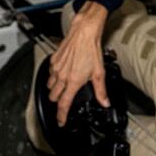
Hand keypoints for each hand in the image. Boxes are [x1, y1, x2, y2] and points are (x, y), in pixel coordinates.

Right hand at [47, 1, 110, 125]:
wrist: (83, 33)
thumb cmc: (90, 50)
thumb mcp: (99, 73)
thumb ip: (101, 91)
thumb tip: (105, 102)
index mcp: (73, 82)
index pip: (64, 104)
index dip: (61, 116)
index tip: (61, 122)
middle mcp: (62, 76)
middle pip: (53, 97)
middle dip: (58, 102)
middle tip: (64, 101)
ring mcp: (56, 68)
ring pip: (50, 86)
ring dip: (55, 89)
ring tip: (63, 87)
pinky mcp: (53, 61)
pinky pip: (50, 74)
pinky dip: (54, 77)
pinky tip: (62, 73)